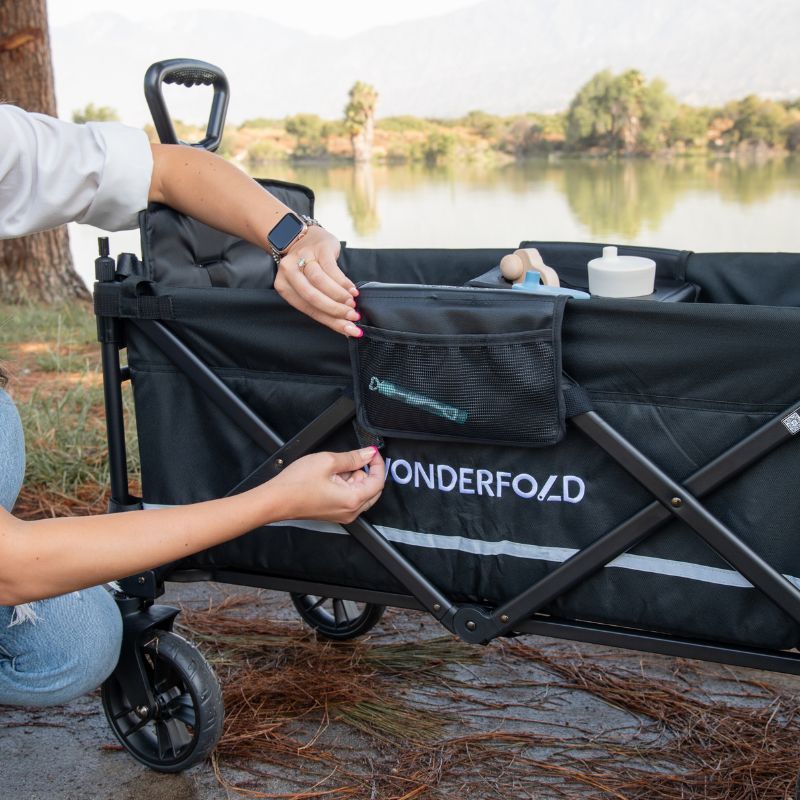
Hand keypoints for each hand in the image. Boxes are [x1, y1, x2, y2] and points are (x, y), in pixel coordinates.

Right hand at [264, 447, 383, 523]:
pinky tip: (330, 478)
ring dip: (353, 478)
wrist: (276, 500)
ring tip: (333, 469)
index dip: (378, 464)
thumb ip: (353, 457)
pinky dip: (345, 485)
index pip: (378, 481)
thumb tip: (368, 454)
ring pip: (360, 493)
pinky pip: (349, 498)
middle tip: (352, 459)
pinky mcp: (334, 513)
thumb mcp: (328, 461)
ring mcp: (342, 514)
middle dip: (365, 472)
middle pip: (372, 489)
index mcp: (353, 500)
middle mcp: (351, 512)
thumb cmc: (296, 484)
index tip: (372, 452)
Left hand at [273, 226, 361, 336]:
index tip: (350, 329)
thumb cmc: (308, 268)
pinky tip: (352, 290)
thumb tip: (345, 326)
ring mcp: (303, 258)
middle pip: (312, 296)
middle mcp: (289, 271)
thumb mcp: (308, 286)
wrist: (305, 237)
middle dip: (335, 310)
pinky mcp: (319, 249)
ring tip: (352, 303)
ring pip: (320, 282)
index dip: (331, 321)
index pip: (308, 309)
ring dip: (339, 296)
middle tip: (352, 316)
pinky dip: (344, 283)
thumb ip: (322, 306)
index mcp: (283, 286)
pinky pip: (332, 269)